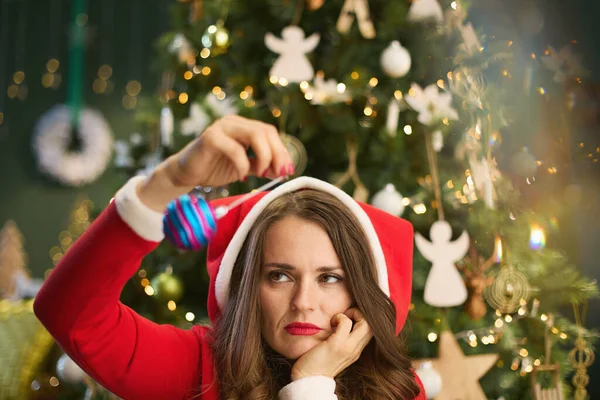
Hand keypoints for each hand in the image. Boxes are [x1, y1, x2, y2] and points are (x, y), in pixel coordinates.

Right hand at [137, 115, 293, 210]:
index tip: (288, 170)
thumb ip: (261, 166)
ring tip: (261, 173)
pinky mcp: (210, 138)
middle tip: (281, 172)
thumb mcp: (244, 167)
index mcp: (243, 126)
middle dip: (277, 153)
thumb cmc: (214, 169)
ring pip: (254, 134)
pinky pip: (235, 149)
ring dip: (264, 156)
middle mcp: (234, 122)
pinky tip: (242, 176)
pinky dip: (243, 164)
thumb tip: (283, 170)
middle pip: (265, 131)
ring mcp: (222, 127)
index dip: (281, 150)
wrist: (186, 174)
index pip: (269, 132)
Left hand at [290, 308, 372, 380]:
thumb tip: (342, 322)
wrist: (308, 378)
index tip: (348, 317)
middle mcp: (356, 349)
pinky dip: (339, 317)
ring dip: (352, 314)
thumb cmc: (318, 362)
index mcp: (356, 350)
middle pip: (372, 325)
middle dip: (361, 314)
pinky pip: (346, 323)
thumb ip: (343, 339)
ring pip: (365, 323)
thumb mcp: (336, 350)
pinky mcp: (337, 344)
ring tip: (338, 319)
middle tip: (345, 316)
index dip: (363, 318)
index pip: (372, 329)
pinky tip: (331, 323)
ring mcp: (348, 347)